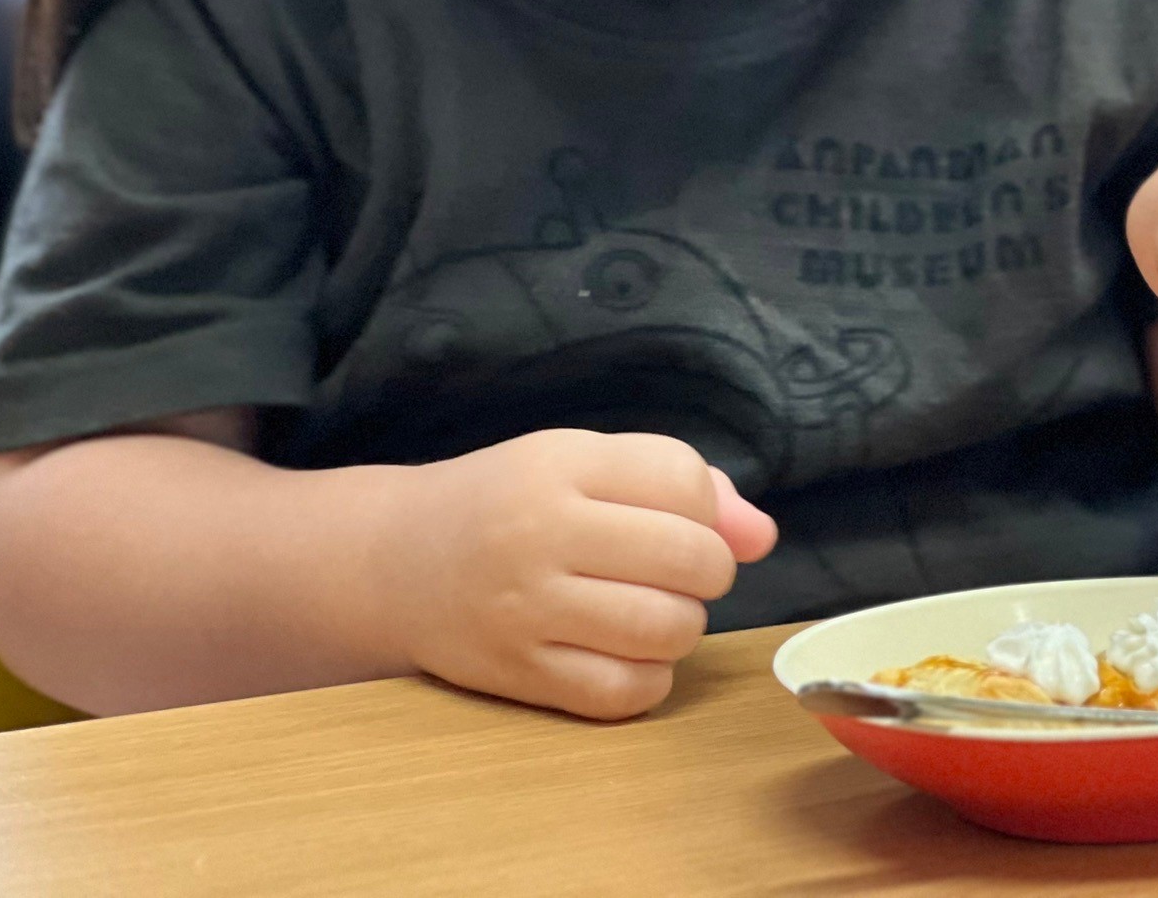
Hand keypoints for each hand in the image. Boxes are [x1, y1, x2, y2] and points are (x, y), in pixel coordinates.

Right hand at [371, 430, 776, 720]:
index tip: (679, 519)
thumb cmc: (510, 504)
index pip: (684, 482)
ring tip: (656, 611)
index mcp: (561, 465)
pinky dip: (648, 679)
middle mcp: (541, 533)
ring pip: (667, 629)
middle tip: (679, 572)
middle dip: (709, 570)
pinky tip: (628, 654)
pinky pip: (624, 692)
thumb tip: (763, 535)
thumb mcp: (584, 464)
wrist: (395, 561)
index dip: (706, 508)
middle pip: (689, 559)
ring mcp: (525, 609)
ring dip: (684, 625)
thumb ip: (680, 483)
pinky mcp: (516, 674)